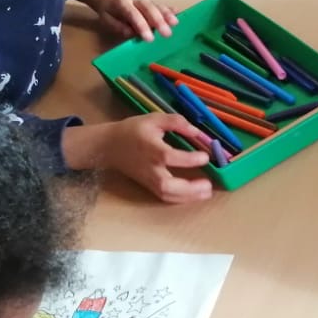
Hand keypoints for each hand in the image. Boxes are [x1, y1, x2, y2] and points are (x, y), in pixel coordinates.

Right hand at [67, 114, 213, 202]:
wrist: (110, 146)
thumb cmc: (133, 130)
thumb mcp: (154, 119)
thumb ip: (176, 122)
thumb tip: (197, 132)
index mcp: (150, 148)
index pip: (168, 156)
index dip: (187, 159)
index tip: (204, 157)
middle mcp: (149, 168)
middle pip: (166, 184)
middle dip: (188, 189)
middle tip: (208, 185)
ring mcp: (148, 180)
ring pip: (166, 194)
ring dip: (188, 197)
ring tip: (206, 192)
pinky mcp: (148, 186)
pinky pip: (165, 196)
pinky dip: (181, 199)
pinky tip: (195, 195)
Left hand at [92, 0, 177, 42]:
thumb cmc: (108, 10)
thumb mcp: (106, 19)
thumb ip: (118, 26)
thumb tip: (132, 33)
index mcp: (122, 3)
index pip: (133, 14)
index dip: (142, 26)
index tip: (150, 38)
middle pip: (149, 9)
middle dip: (159, 21)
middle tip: (167, 34)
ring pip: (157, 6)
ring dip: (167, 15)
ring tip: (175, 23)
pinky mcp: (151, 1)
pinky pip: (161, 5)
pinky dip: (169, 9)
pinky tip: (178, 13)